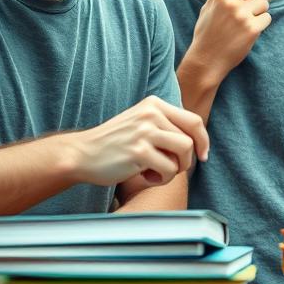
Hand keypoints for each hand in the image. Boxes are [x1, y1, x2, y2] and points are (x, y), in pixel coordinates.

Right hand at [68, 95, 208, 187]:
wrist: (81, 154)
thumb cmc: (115, 144)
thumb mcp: (141, 123)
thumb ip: (165, 125)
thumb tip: (199, 140)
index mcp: (154, 104)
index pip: (193, 120)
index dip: (203, 140)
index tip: (203, 155)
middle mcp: (151, 113)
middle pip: (191, 139)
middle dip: (186, 159)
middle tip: (173, 168)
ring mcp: (145, 131)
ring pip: (184, 152)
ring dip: (175, 169)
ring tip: (156, 171)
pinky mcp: (140, 152)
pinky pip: (169, 169)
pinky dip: (161, 179)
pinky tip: (144, 176)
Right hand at [185, 0, 271, 80]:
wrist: (205, 60)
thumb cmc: (207, 34)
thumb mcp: (208, 9)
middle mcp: (228, 0)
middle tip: (242, 14)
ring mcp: (240, 13)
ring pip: (264, 3)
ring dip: (258, 14)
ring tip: (242, 26)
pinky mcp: (252, 27)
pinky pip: (267, 18)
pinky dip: (261, 26)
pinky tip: (247, 35)